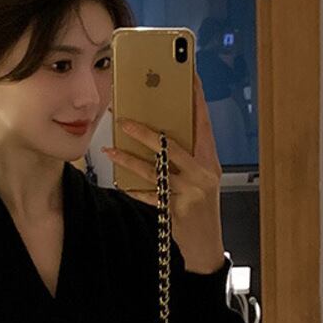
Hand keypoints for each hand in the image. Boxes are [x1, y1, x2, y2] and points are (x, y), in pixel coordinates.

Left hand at [101, 70, 222, 219]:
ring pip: (156, 170)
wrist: (206, 247)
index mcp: (211, 160)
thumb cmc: (200, 209)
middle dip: (146, 131)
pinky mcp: (177, 211)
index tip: (187, 76)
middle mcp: (204, 174)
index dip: (195, 98)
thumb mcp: (200, 178)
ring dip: (130, 159)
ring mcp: (191, 193)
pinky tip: (119, 181)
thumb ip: (186, 156)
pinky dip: (133, 189)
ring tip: (111, 148)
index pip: (203, 122)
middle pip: (172, 146)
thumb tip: (159, 133)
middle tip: (124, 118)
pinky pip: (149, 196)